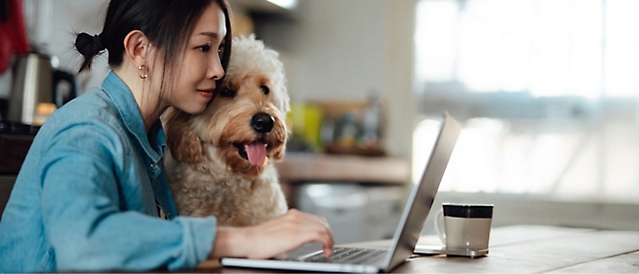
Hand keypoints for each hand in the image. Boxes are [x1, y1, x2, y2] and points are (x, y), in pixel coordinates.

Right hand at [210, 209, 333, 258]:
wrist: (246, 241)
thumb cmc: (256, 242)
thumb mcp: (276, 232)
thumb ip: (287, 233)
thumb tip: (294, 241)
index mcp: (290, 215)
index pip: (315, 219)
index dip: (323, 230)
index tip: (325, 242)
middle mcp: (295, 216)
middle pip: (322, 222)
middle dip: (329, 236)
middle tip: (329, 248)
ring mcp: (297, 223)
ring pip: (324, 228)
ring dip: (330, 241)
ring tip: (328, 252)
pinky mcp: (298, 233)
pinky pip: (322, 235)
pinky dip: (328, 244)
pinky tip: (326, 253)